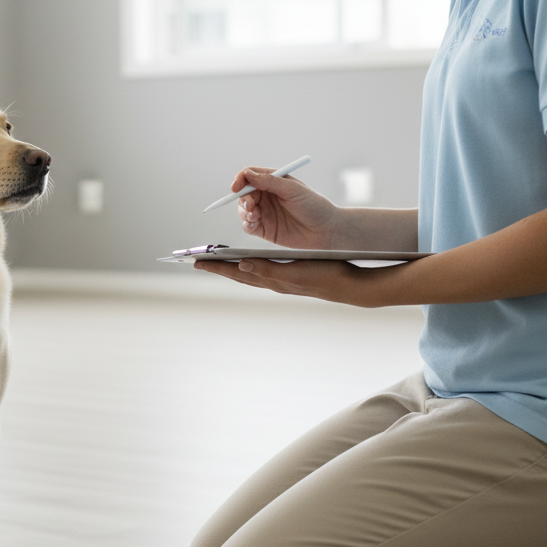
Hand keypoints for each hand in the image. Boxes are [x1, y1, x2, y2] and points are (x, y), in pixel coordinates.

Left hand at [193, 257, 382, 306]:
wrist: (350, 285)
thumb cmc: (325, 276)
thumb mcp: (294, 272)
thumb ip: (267, 270)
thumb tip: (241, 266)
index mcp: (271, 280)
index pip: (237, 273)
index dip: (217, 267)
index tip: (196, 262)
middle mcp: (273, 281)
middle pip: (239, 274)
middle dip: (218, 268)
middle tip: (198, 262)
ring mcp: (281, 280)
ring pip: (250, 273)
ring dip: (232, 267)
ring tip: (217, 262)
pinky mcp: (291, 275)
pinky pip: (262, 271)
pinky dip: (250, 265)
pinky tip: (248, 263)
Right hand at [231, 167, 339, 247]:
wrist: (326, 231)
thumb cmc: (314, 206)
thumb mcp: (292, 189)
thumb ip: (269, 181)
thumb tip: (247, 174)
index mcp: (274, 182)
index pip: (250, 176)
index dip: (240, 179)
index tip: (236, 186)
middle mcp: (267, 196)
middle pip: (243, 193)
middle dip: (243, 198)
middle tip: (251, 205)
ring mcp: (265, 213)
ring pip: (243, 209)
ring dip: (244, 211)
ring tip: (255, 215)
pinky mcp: (264, 229)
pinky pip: (247, 225)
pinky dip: (246, 223)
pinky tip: (253, 223)